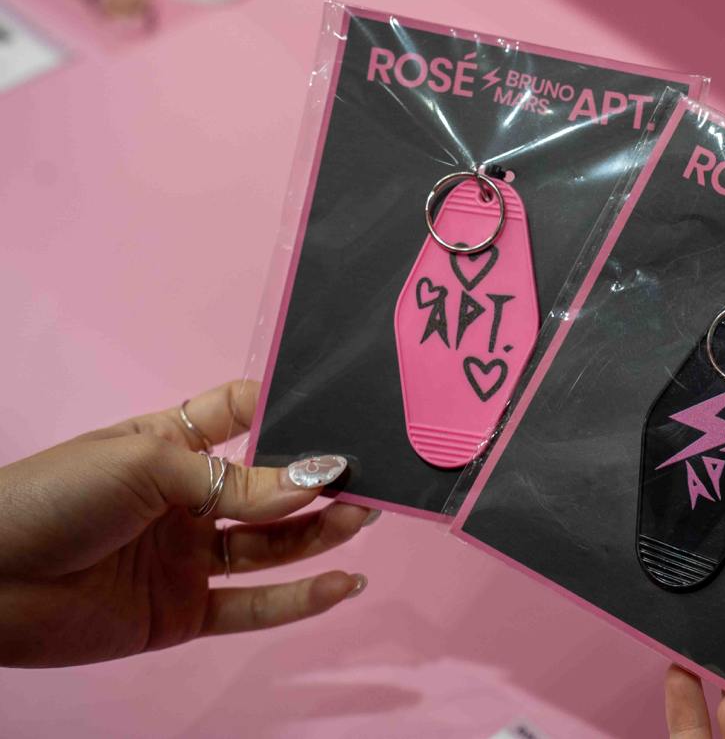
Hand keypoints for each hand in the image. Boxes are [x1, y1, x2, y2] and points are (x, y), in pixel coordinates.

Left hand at [0, 381, 374, 667]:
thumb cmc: (58, 496)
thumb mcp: (150, 464)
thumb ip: (236, 480)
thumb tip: (318, 480)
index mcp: (173, 445)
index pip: (241, 415)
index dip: (287, 410)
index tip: (338, 409)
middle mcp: (189, 500)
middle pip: (269, 488)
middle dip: (317, 480)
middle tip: (368, 476)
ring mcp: (188, 558)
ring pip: (271, 546)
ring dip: (319, 533)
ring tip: (363, 516)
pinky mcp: (184, 613)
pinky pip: (254, 606)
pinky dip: (302, 599)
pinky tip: (344, 582)